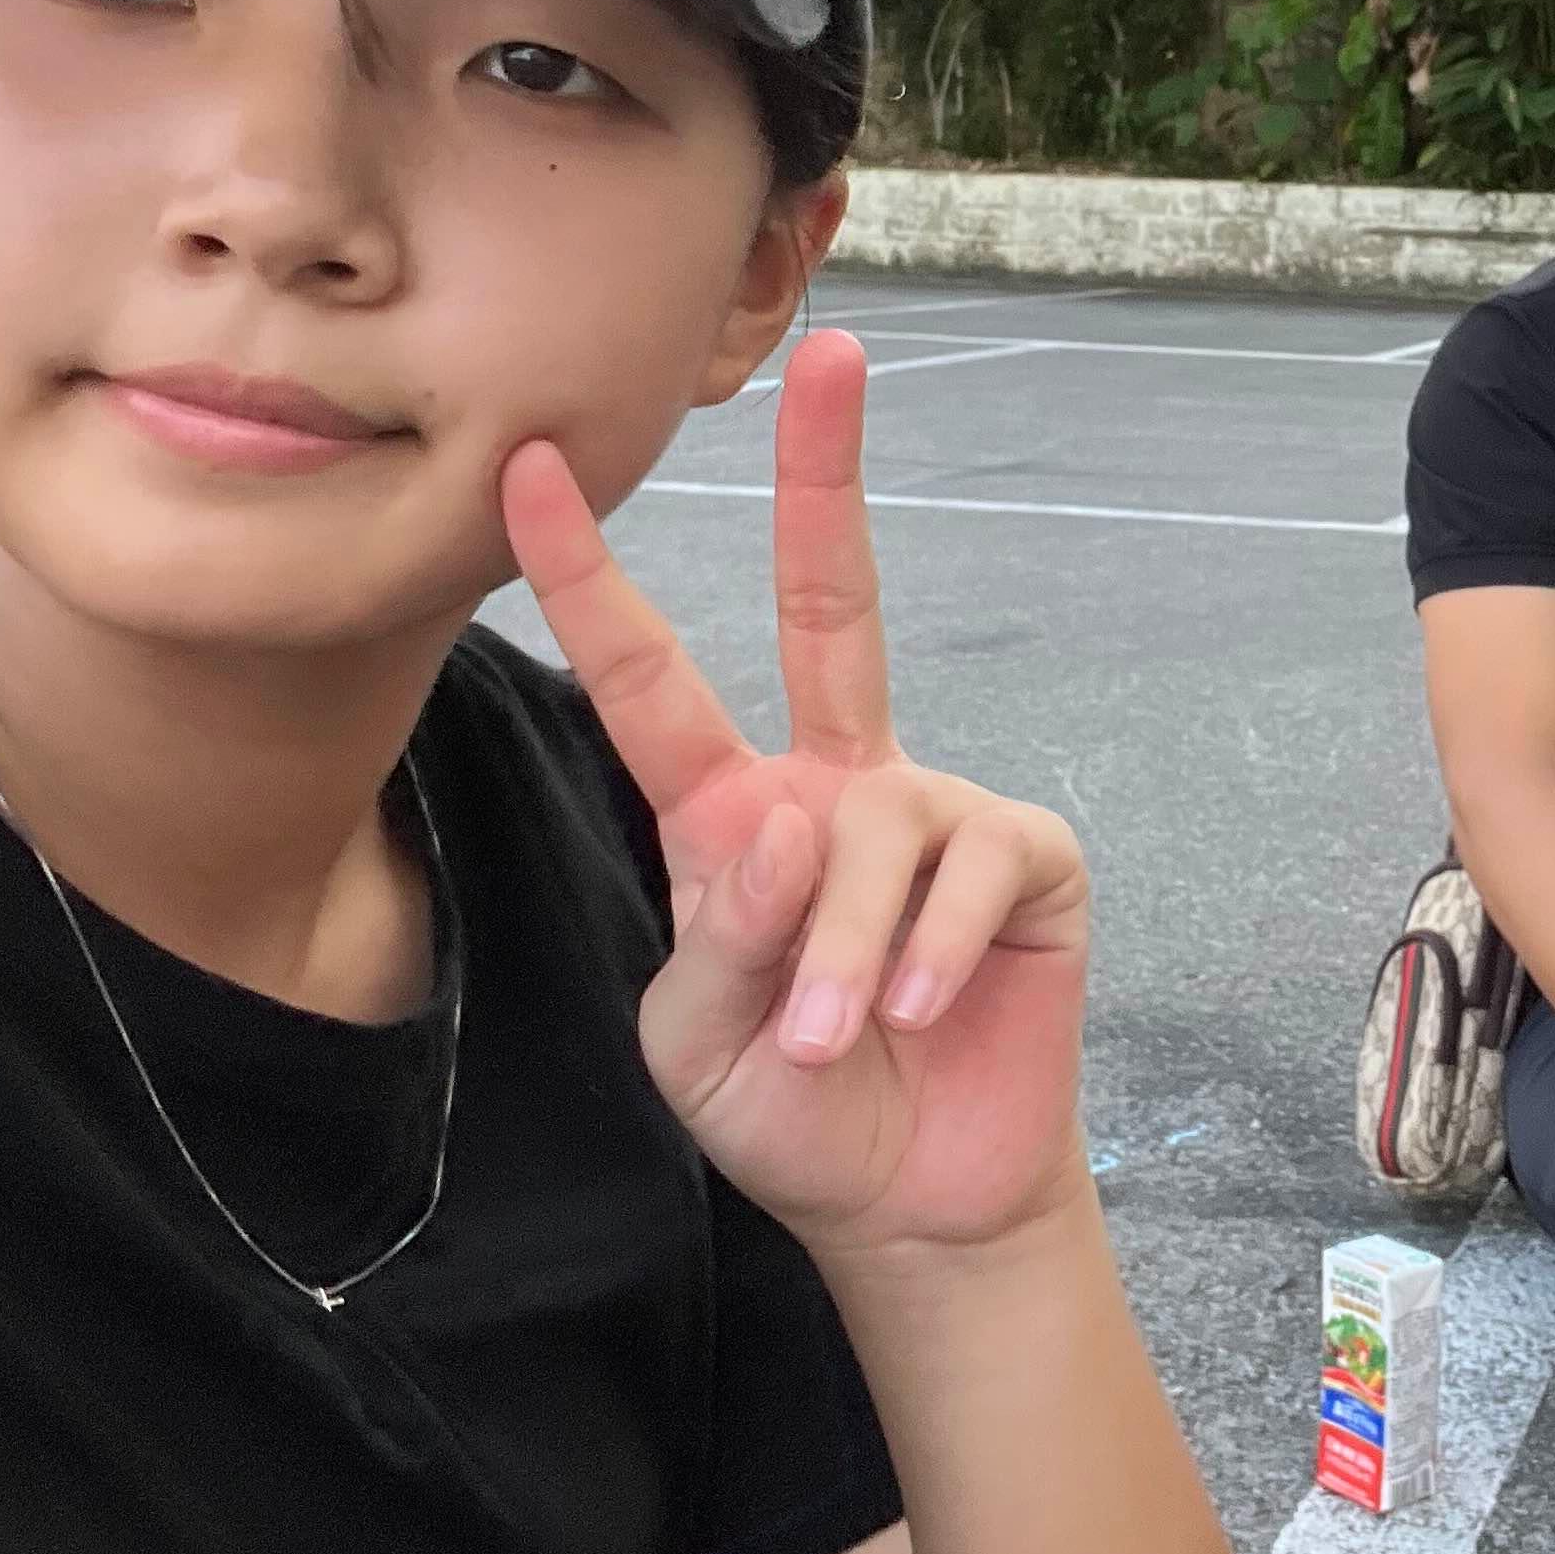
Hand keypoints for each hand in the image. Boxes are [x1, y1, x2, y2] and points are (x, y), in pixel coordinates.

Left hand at [503, 330, 1090, 1261]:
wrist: (915, 1203)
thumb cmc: (791, 1111)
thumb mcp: (698, 1044)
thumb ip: (722, 934)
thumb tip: (790, 816)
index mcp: (733, 814)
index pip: (652, 681)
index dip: (591, 578)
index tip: (527, 471)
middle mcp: (839, 783)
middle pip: (838, 600)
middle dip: (831, 473)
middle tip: (833, 350)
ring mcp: (939, 811)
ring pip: (873, 830)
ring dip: (840, 954)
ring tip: (835, 1040)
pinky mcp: (1027, 860)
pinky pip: (968, 869)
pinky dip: (927, 953)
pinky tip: (915, 1012)